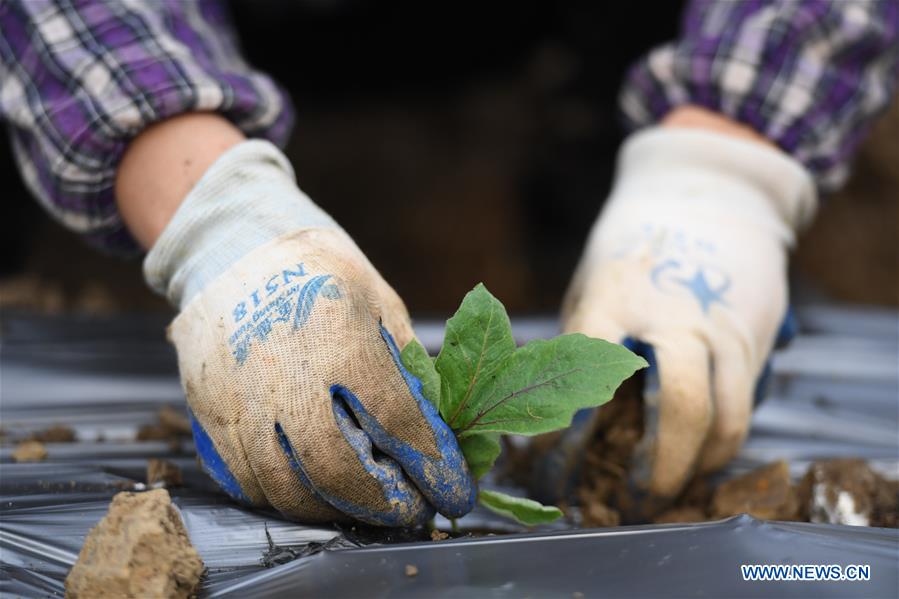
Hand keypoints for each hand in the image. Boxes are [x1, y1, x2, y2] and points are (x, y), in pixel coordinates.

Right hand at [142, 139, 474, 524]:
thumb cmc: (318, 272)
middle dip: (383, 504)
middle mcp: (287, 377)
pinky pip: (245, 480)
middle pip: (336, 470)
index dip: (433, 467)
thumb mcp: (379, 303)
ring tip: (364, 505)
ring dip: (334, 510)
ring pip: (285, 488)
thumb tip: (437, 427)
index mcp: (341, 341)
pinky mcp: (211, 412)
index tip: (454, 491)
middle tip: (410, 509)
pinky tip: (313, 491)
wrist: (236, 248)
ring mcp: (241, 399)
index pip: (397, 423)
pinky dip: (285, 497)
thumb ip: (406, 367)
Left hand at [561, 125, 815, 505]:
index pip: (586, 370)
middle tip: (628, 503)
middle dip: (657, 470)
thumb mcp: (591, 284)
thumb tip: (550, 415)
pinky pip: (745, 407)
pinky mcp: (757, 341)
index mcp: (618, 295)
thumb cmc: (633, 247)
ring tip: (664, 493)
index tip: (547, 468)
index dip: (565, 428)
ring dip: (696, 470)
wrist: (710, 195)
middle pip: (681, 407)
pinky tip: (695, 459)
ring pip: (728, 421)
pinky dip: (721, 444)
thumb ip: (579, 344)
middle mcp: (679, 316)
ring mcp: (725, 329)